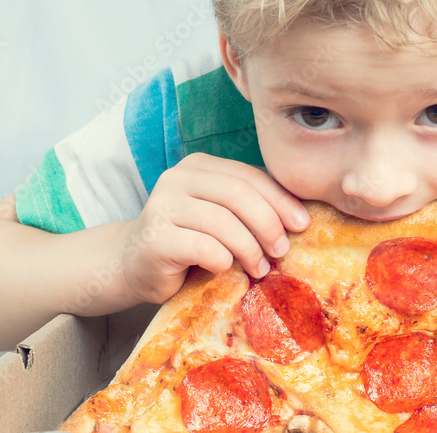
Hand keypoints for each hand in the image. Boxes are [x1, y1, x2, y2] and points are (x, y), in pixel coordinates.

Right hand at [118, 153, 310, 304]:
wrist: (133, 264)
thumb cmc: (189, 240)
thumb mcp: (221, 215)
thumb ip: (250, 206)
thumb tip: (299, 215)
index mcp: (199, 165)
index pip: (249, 176)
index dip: (280, 199)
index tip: (303, 223)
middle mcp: (177, 178)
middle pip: (238, 195)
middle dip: (268, 223)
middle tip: (282, 249)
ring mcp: (162, 206)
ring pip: (222, 222)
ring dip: (250, 249)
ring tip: (260, 268)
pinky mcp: (155, 239)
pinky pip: (203, 248)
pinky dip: (224, 261)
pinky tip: (227, 270)